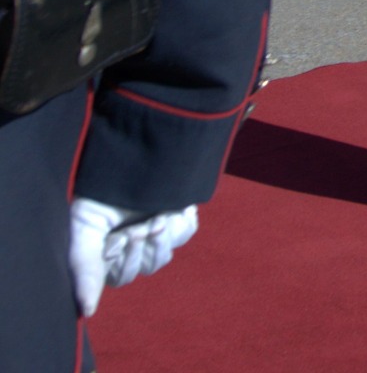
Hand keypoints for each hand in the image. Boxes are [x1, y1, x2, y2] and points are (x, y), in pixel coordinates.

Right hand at [68, 198, 196, 316]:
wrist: (131, 153)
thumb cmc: (98, 190)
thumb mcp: (84, 226)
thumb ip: (84, 267)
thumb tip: (87, 311)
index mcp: (107, 250)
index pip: (120, 276)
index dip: (122, 261)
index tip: (119, 238)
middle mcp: (133, 243)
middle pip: (146, 267)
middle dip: (142, 249)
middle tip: (138, 227)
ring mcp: (157, 229)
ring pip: (165, 255)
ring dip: (161, 239)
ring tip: (156, 218)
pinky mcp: (177, 215)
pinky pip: (185, 232)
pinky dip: (179, 224)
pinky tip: (172, 210)